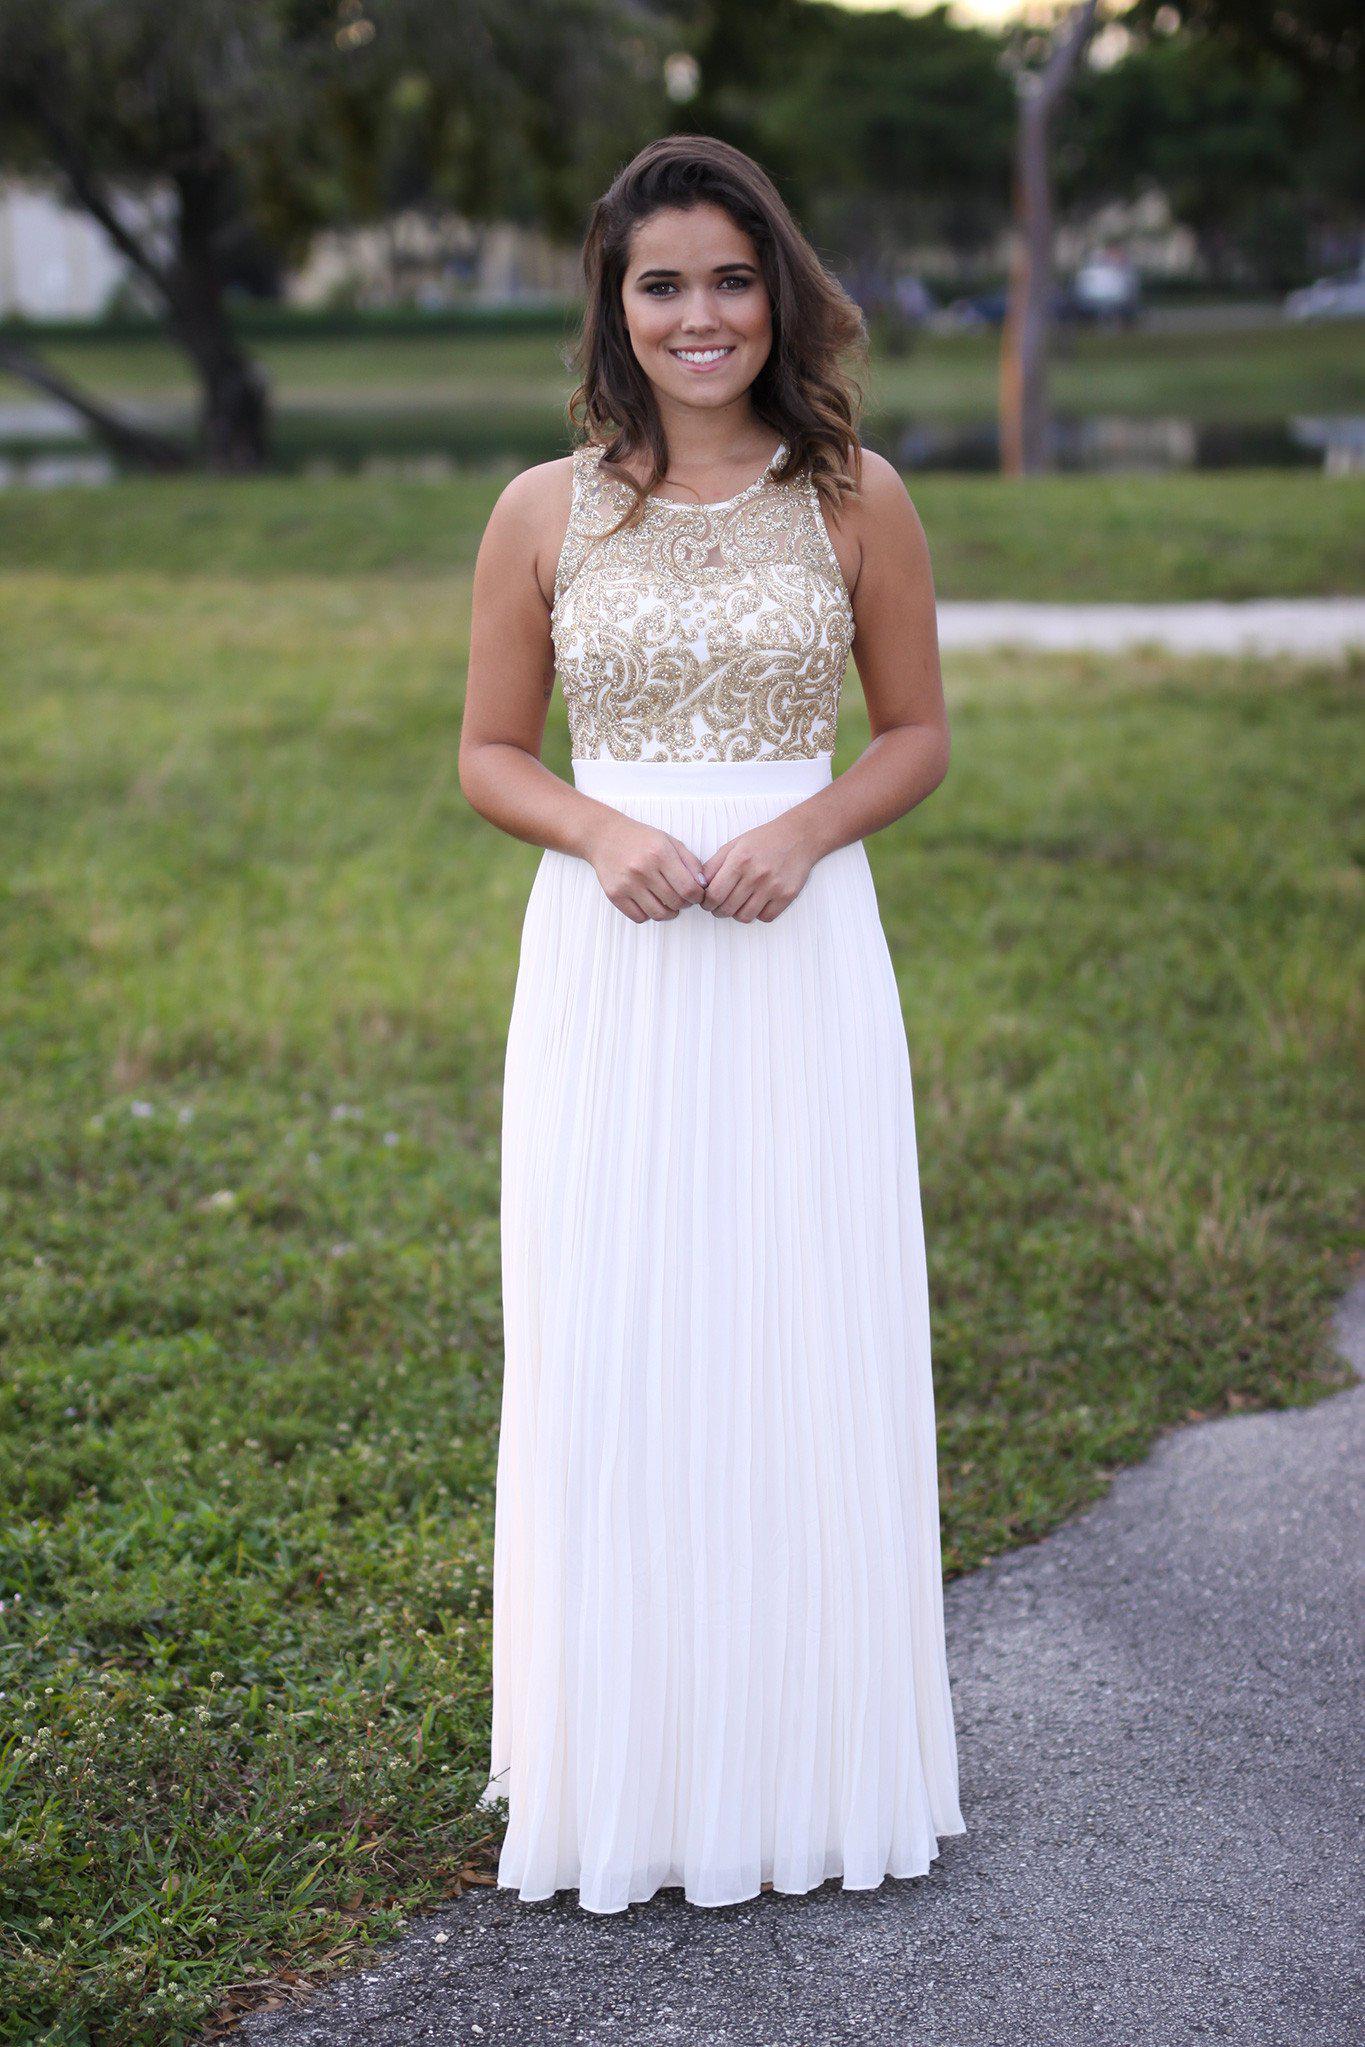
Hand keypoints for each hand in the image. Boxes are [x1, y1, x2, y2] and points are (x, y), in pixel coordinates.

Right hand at [586, 814, 708, 922]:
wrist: (605, 837)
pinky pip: (639, 917)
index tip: (696, 895)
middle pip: (675, 902)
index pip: (688, 888)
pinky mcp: (615, 895)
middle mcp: (643, 869)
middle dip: (684, 904)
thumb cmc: (640, 839)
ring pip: (658, 913)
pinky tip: (651, 903)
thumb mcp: (669, 841)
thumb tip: (703, 885)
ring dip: (669, 913)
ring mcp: (627, 884)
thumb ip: (690, 862)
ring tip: (669, 903)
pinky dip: (649, 914)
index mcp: (660, 853)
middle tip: (682, 898)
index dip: (697, 897)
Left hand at [700, 816, 818, 921]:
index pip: (714, 895)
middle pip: (727, 909)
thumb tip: (699, 887)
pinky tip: (757, 902)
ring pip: (745, 917)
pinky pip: (765, 917)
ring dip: (737, 914)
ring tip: (738, 904)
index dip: (706, 903)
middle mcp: (756, 875)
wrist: (798, 837)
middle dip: (719, 910)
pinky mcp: (787, 895)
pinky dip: (758, 914)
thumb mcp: (733, 845)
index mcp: (739, 860)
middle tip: (720, 906)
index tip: (707, 902)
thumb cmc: (763, 841)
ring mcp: (773, 887)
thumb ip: (713, 865)